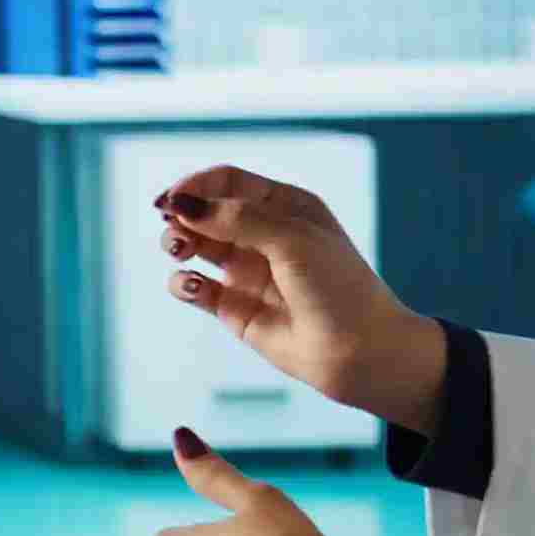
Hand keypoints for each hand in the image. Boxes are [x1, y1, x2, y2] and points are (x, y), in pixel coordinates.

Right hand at [154, 164, 447, 433]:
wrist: (361, 353)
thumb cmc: (339, 288)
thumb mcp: (292, 239)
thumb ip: (236, 218)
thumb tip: (182, 204)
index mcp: (284, 207)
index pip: (227, 182)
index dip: (196, 186)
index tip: (173, 199)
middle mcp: (262, 235)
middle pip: (205, 211)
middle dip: (183, 214)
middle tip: (172, 225)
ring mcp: (247, 271)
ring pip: (195, 245)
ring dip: (178, 242)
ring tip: (179, 250)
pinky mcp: (234, 308)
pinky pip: (195, 287)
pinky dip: (182, 283)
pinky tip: (192, 286)